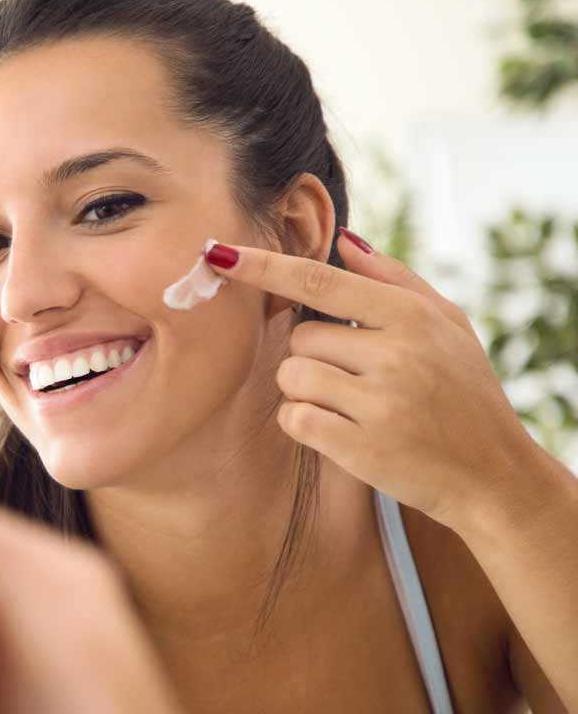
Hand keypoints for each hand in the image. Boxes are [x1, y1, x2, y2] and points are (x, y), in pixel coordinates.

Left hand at [203, 228, 540, 530]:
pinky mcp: (360, 448)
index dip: (264, 267)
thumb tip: (343, 239)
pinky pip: (294, 418)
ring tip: (352, 405)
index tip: (220, 253)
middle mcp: (397, 355)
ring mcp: (379, 403)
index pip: (320, 282)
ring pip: (292, 377)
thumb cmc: (463, 391)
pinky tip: (341, 430)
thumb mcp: (448, 325)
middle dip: (313, 355)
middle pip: (299, 338)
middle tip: (357, 377)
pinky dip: (304, 423)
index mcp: (413, 317)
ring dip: (306, 391)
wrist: (492, 474)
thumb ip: (393, 279)